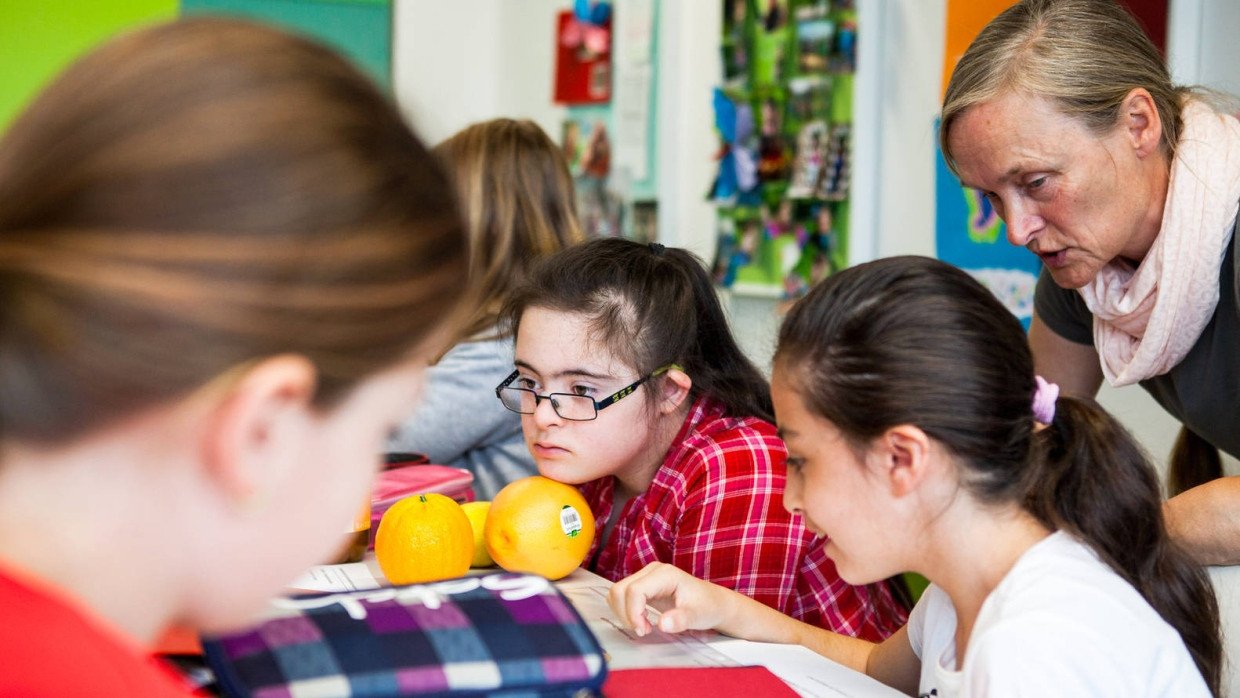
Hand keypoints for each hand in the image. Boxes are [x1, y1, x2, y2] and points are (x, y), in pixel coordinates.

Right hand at [608, 561, 731, 636]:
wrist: (713, 603)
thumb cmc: (708, 606)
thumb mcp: (698, 616)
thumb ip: (681, 619)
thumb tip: (662, 624)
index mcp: (665, 574)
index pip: (635, 590)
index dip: (633, 613)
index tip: (644, 631)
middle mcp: (652, 571)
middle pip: (620, 590)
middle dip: (626, 614)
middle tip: (644, 630)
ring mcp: (645, 577)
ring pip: (616, 593)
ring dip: (623, 613)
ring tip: (643, 626)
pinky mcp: (642, 585)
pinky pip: (621, 596)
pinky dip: (624, 611)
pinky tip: (641, 620)